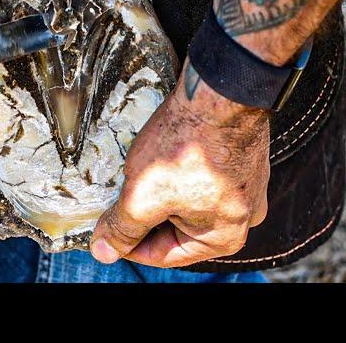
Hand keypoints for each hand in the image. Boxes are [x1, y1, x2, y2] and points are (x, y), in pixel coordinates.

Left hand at [90, 60, 269, 266]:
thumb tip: (104, 252)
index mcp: (224, 237)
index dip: (126, 244)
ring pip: (185, 200)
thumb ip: (123, 229)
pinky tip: (158, 155)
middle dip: (143, 214)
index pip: (163, 254)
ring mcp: (242, 184)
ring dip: (158, 191)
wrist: (219, 90)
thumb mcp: (143, 196)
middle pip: (175, 227)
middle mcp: (240, 216)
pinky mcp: (236, 158)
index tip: (103, 233)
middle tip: (115, 199)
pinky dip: (175, 171)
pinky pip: (198, 176)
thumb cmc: (188, 145)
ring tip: (136, 172)